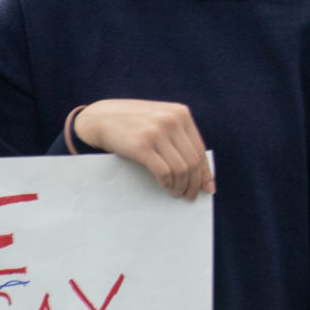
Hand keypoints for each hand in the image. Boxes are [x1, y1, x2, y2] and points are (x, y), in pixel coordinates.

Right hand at [72, 99, 212, 198]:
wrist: (101, 117)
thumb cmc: (133, 123)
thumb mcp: (161, 119)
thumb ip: (178, 136)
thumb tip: (199, 169)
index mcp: (181, 114)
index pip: (200, 149)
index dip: (205, 172)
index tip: (208, 188)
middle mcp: (172, 121)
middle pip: (192, 161)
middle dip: (194, 183)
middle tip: (190, 196)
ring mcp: (157, 132)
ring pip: (181, 168)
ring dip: (180, 186)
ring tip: (176, 193)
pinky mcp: (142, 145)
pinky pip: (164, 171)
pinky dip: (167, 183)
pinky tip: (165, 186)